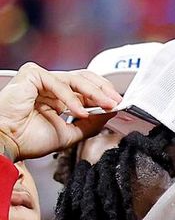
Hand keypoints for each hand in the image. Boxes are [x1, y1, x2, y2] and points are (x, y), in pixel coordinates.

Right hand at [0, 64, 122, 161]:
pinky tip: (79, 112)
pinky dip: (71, 98)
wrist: (5, 145)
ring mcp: (40, 79)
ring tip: (104, 105)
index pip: (86, 88)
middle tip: (115, 102)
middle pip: (84, 79)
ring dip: (94, 93)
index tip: (117, 104)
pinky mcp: (32, 75)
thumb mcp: (68, 133)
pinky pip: (58, 82)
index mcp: (56, 97)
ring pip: (75, 79)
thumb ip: (90, 124)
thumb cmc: (26, 140)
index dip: (103, 95)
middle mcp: (50, 86)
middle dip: (103, 91)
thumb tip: (110, 113)